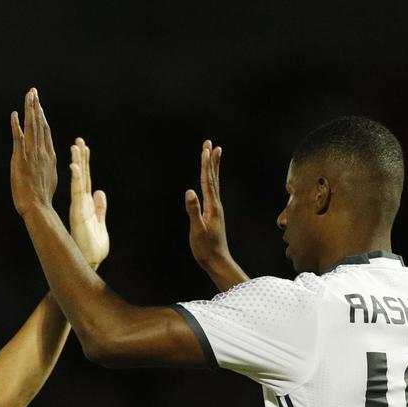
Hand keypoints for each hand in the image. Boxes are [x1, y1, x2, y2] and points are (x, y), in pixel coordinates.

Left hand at [10, 88, 57, 215]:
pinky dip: (16, 125)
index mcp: (49, 156)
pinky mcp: (20, 159)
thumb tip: (47, 162)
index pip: (45, 132)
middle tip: (33, 92)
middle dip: (36, 106)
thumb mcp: (49, 178)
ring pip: (31, 127)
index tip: (39, 106)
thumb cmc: (41, 198)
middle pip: (39, 124)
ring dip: (29, 110)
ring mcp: (32, 154)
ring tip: (29, 95)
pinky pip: (18, 138)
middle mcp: (42, 151)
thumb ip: (47, 166)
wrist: (38, 206)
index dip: (42, 117)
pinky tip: (14, 114)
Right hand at [68, 138, 109, 268]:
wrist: (90, 260)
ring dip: (77, 163)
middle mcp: (81, 203)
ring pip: (78, 180)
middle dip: (80, 157)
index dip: (85, 164)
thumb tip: (100, 192)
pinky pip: (77, 191)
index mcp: (86, 205)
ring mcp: (79, 206)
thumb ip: (100, 207)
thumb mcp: (101, 223)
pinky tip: (75, 166)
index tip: (83, 148)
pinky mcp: (78, 211)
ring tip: (75, 146)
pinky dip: (77, 178)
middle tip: (78, 140)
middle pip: (81, 176)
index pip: (86, 180)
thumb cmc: (94, 246)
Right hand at [184, 139, 236, 266]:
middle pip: (213, 178)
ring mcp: (215, 209)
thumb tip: (190, 192)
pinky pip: (212, 192)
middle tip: (210, 144)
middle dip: (211, 160)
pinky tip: (209, 181)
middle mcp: (216, 205)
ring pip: (214, 184)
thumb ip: (194, 211)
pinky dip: (210, 182)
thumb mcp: (197, 230)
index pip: (207, 180)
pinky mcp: (213, 214)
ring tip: (214, 155)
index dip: (206, 164)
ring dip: (213, 168)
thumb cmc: (206, 248)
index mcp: (212, 206)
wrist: (217, 261)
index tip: (206, 148)